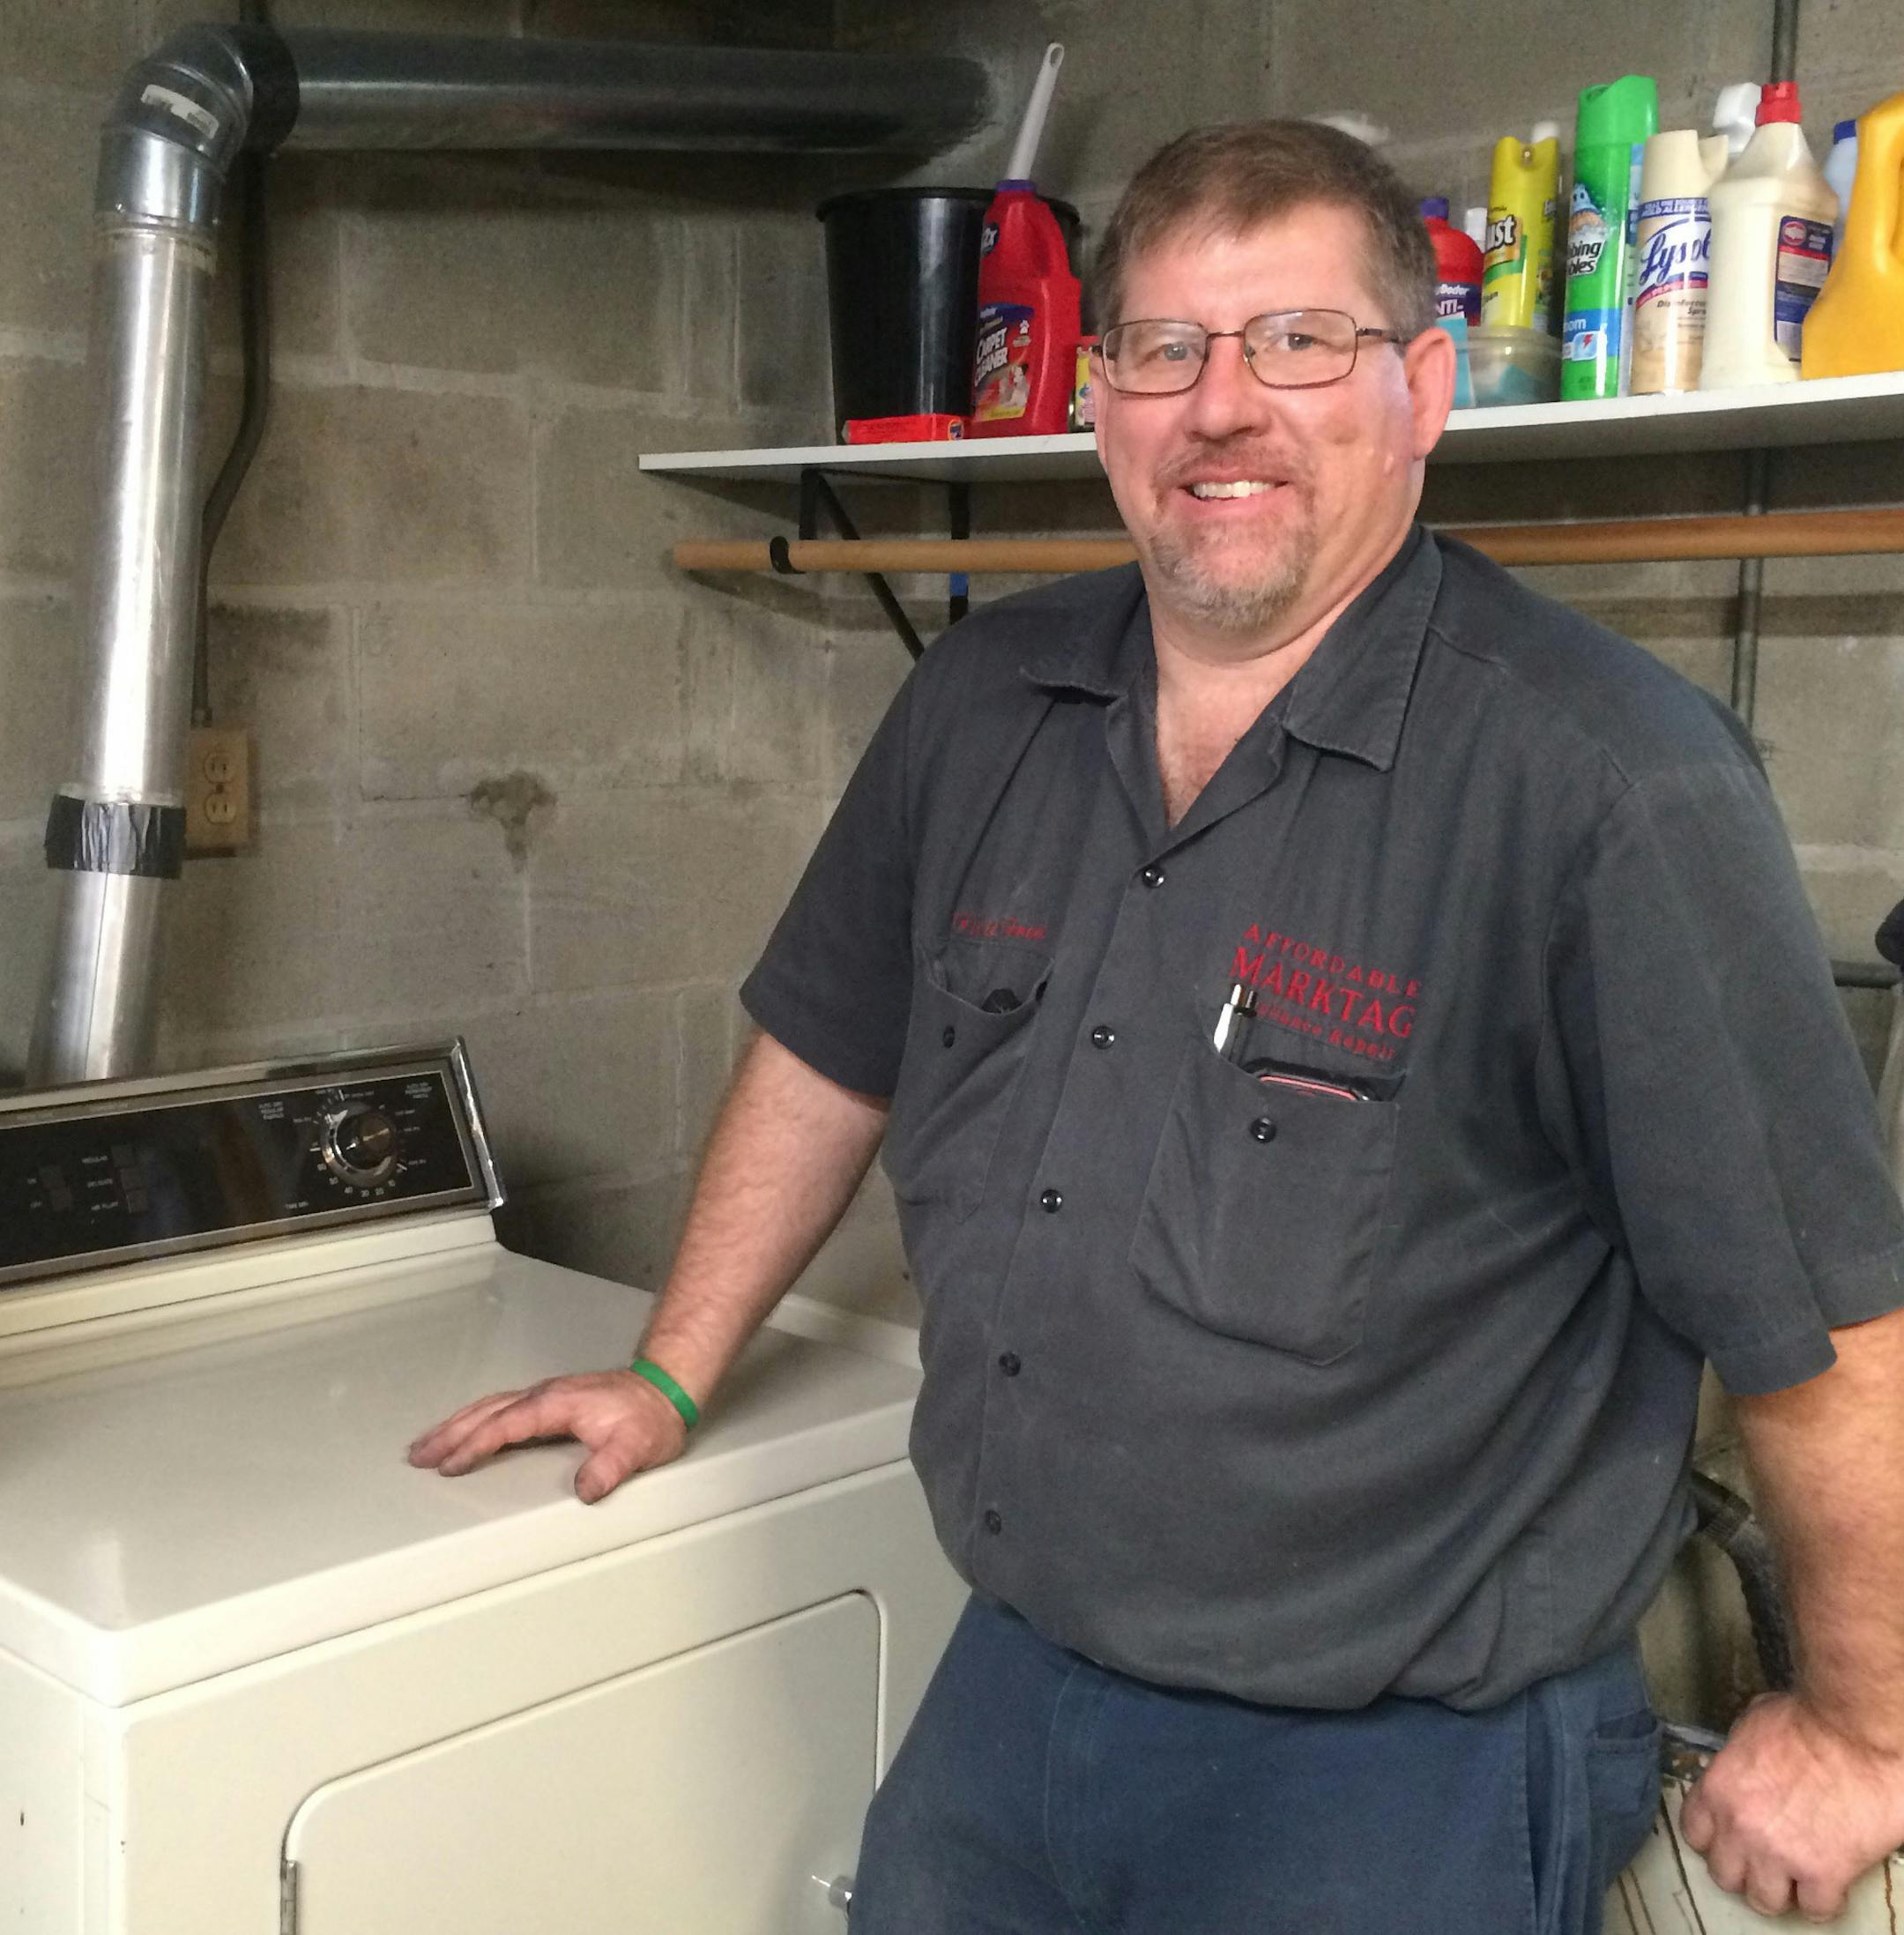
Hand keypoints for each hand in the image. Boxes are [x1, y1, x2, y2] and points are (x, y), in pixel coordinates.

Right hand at [407, 1370, 688, 1503]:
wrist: (665, 1389)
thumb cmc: (650, 1418)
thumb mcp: (636, 1447)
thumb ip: (609, 1468)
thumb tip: (584, 1490)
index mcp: (556, 1404)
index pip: (505, 1425)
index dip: (476, 1445)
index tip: (450, 1466)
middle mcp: (544, 1395)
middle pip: (486, 1412)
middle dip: (449, 1434)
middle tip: (417, 1456)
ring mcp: (545, 1395)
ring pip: (489, 1406)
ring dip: (456, 1424)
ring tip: (427, 1444)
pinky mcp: (548, 1400)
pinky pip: (501, 1407)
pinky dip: (475, 1418)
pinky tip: (466, 1429)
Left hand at [1679, 1692, 1903, 1920]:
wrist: (1853, 1730)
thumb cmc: (1807, 1717)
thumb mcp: (1753, 1725)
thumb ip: (1740, 1755)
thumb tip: (1746, 1762)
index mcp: (1718, 1790)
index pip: (1695, 1834)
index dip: (1716, 1839)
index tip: (1732, 1838)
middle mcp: (1740, 1828)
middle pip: (1725, 1875)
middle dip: (1745, 1869)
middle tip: (1766, 1860)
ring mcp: (1779, 1855)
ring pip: (1764, 1901)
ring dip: (1780, 1890)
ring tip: (1796, 1877)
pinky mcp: (1823, 1874)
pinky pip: (1816, 1909)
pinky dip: (1823, 1901)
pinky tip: (1830, 1883)